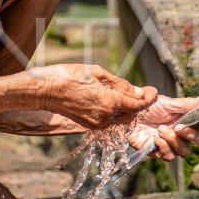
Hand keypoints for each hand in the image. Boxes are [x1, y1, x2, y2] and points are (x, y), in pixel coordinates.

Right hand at [25, 64, 156, 129]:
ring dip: (126, 108)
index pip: (138, 104)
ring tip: (123, 93)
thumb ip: (120, 84)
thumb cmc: (70, 76)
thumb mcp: (98, 73)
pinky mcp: (90, 126)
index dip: (149, 98)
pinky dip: (114, 111)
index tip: (153, 91)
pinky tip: (109, 99)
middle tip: (141, 91)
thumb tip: (138, 92)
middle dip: (138, 103)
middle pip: (131, 113)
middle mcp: (105, 116)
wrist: (45, 90)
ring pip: (121, 117)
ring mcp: (97, 123)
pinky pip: (109, 120)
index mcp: (110, 102)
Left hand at [130, 95, 198, 160]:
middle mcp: (178, 136)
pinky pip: (168, 156)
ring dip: (173, 141)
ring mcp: (168, 145)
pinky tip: (156, 138)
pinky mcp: (156, 152)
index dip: (198, 132)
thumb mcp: (167, 103)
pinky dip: (164, 147)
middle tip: (178, 127)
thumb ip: (186, 104)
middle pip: (194, 144)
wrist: (128, 115)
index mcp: (183, 123)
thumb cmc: (146, 107)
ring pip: (182, 152)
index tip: (188, 124)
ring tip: (161, 130)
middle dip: (189, 136)